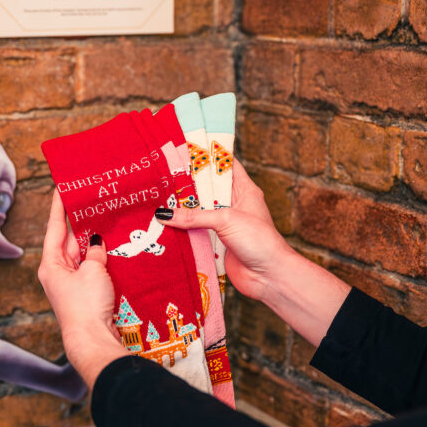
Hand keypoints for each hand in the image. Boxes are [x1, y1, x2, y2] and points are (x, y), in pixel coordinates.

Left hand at [38, 191, 126, 387]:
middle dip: (81, 219)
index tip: (62, 186)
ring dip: (94, 237)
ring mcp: (72, 282)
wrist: (93, 340)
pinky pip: (93, 266)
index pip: (55, 227)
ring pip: (83, 252)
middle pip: (69, 238)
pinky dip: (101, 255)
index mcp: (51, 264)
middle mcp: (59, 271)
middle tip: (91, 196)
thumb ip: (95, 252)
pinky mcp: (86, 292)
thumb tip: (97, 242)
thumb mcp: (93, 271)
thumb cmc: (86, 307)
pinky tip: (113, 243)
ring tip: (105, 214)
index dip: (59, 205)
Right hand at [163, 159, 290, 302]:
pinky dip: (182, 231)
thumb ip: (195, 216)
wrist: (269, 277)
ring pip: (199, 212)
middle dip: (186, 184)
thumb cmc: (259, 241)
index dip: (207, 156)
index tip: (185, 149)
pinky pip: (196, 233)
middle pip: (206, 189)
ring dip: (182, 210)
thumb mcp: (226, 220)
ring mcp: (225, 225)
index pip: (225, 165)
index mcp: (244, 190)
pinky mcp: (217, 243)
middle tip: (162, 176)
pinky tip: (164, 226)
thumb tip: (164, 214)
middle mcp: (234, 205)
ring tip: (157, 198)